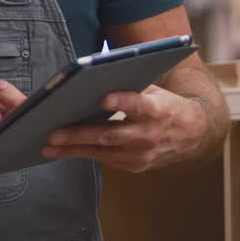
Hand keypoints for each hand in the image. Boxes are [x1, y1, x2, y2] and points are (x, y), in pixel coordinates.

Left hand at [40, 84, 209, 172]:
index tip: (104, 98)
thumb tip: (93, 75)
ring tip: (48, 145)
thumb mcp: (154, 88)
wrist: (192, 134)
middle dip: (79, 134)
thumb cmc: (164, 103)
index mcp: (157, 110)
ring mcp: (142, 154)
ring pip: (102, 152)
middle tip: (52, 131)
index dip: (123, 102)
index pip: (139, 105)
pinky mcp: (134, 166)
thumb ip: (129, 84)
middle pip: (110, 134)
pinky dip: (82, 154)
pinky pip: (104, 160)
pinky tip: (61, 150)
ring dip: (73, 149)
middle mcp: (150, 135)